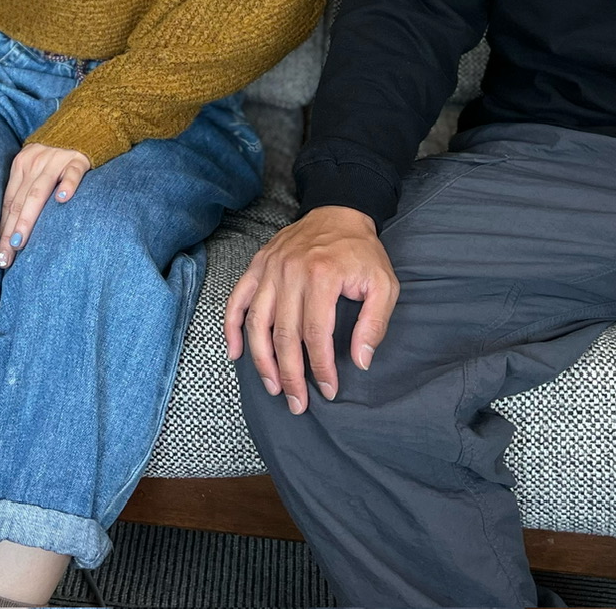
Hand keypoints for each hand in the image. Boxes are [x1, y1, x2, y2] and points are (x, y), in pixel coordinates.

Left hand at [0, 142, 90, 268]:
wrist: (84, 123)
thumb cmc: (56, 154)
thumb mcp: (36, 167)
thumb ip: (26, 189)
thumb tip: (13, 228)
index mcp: (21, 166)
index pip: (8, 203)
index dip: (2, 230)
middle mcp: (34, 163)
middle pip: (19, 202)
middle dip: (11, 232)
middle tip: (6, 257)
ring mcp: (56, 159)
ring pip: (39, 191)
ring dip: (28, 218)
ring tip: (20, 242)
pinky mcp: (78, 158)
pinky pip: (72, 174)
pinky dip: (67, 186)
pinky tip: (63, 200)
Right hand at [225, 206, 397, 414]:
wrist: (339, 212)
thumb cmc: (362, 252)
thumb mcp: (384, 284)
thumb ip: (374, 324)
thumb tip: (360, 361)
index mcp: (322, 276)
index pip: (316, 335)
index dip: (321, 368)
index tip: (328, 390)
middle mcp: (290, 272)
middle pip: (283, 335)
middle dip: (290, 375)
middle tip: (297, 403)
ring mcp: (270, 268)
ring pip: (257, 323)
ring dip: (262, 360)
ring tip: (273, 386)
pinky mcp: (258, 265)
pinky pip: (237, 300)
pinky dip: (232, 327)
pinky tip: (236, 353)